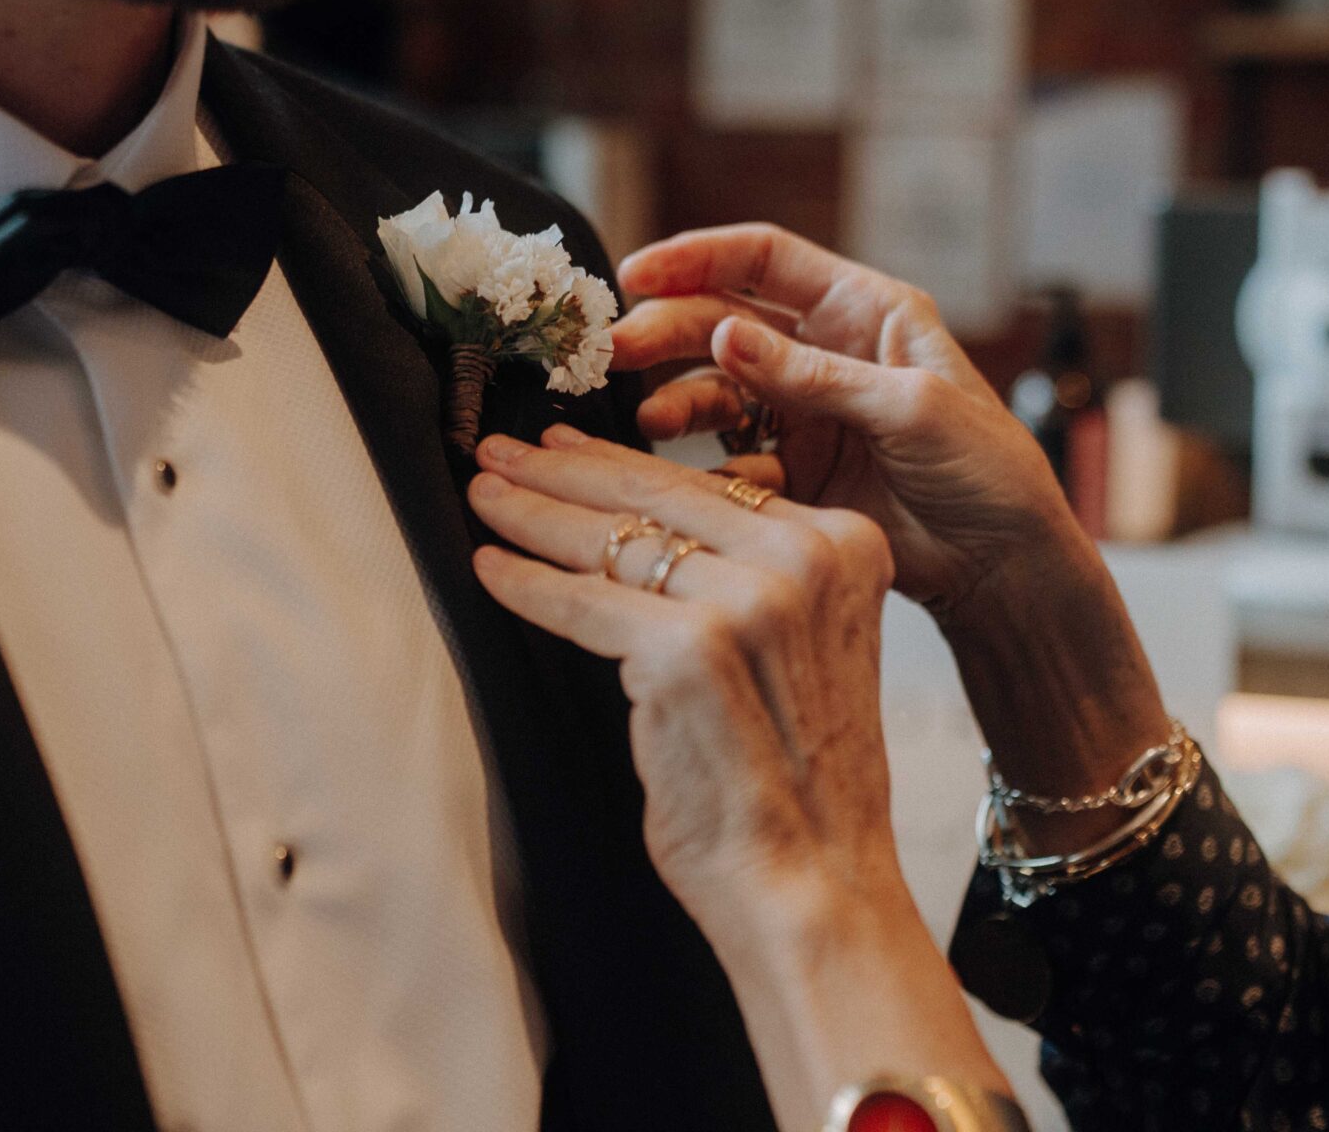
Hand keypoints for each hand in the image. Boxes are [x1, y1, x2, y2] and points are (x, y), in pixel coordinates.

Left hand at [466, 426, 1007, 1122]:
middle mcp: (804, 560)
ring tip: (484, 497)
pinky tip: (490, 569)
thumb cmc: (796, 781)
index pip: (707, 485)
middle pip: (655, 497)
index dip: (619, 460)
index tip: (562, 444)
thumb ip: (753, 579)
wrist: (815, 883)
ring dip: (531, 516)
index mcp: (844, 548)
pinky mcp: (687, 652)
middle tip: (498, 452)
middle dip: (560, 470)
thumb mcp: (802, 646)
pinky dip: (526, 586)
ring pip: (612, 542)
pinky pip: (581, 602)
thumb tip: (650, 523)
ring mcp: (748, 604)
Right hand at [613, 223, 1083, 619]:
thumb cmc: (989, 470)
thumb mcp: (908, 407)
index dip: (697, 258)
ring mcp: (804, 413)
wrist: (1007, 568)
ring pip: (716, 390)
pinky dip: (706, 466)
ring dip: (676, 401)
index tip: (637, 274)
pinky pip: (730, 458)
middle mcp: (825, 352)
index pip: (764, 260)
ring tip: (649, 420)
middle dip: (667, 331)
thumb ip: (811, 373)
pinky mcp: (791, 473)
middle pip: (724, 322)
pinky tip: (702, 478)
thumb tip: (724, 334)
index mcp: (864, 310)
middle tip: (616, 353)